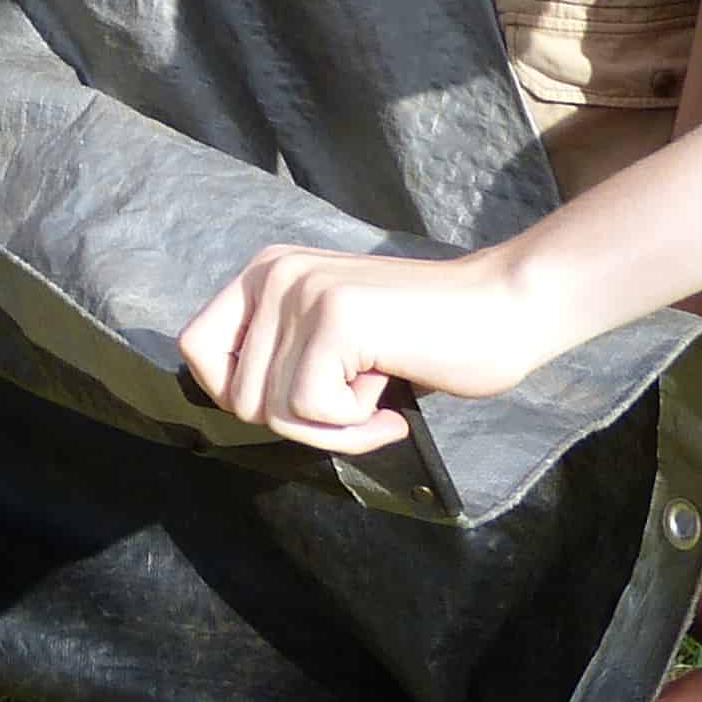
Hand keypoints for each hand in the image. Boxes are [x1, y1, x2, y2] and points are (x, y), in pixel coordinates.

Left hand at [175, 241, 565, 454]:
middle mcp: (274, 272)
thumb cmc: (426, 339)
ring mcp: (301, 290)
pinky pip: (312, 411)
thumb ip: (280, 358)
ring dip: (332, 429)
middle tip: (357, 408)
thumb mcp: (330, 341)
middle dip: (300, 425)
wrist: (503, 310)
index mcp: (266, 272)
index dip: (239, 397)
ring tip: (377, 398)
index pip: (197, 350)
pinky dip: (355, 426)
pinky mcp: (334, 318)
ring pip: (275, 410)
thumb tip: (233, 404)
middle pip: (238, 397)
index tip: (301, 405)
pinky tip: (390, 394)